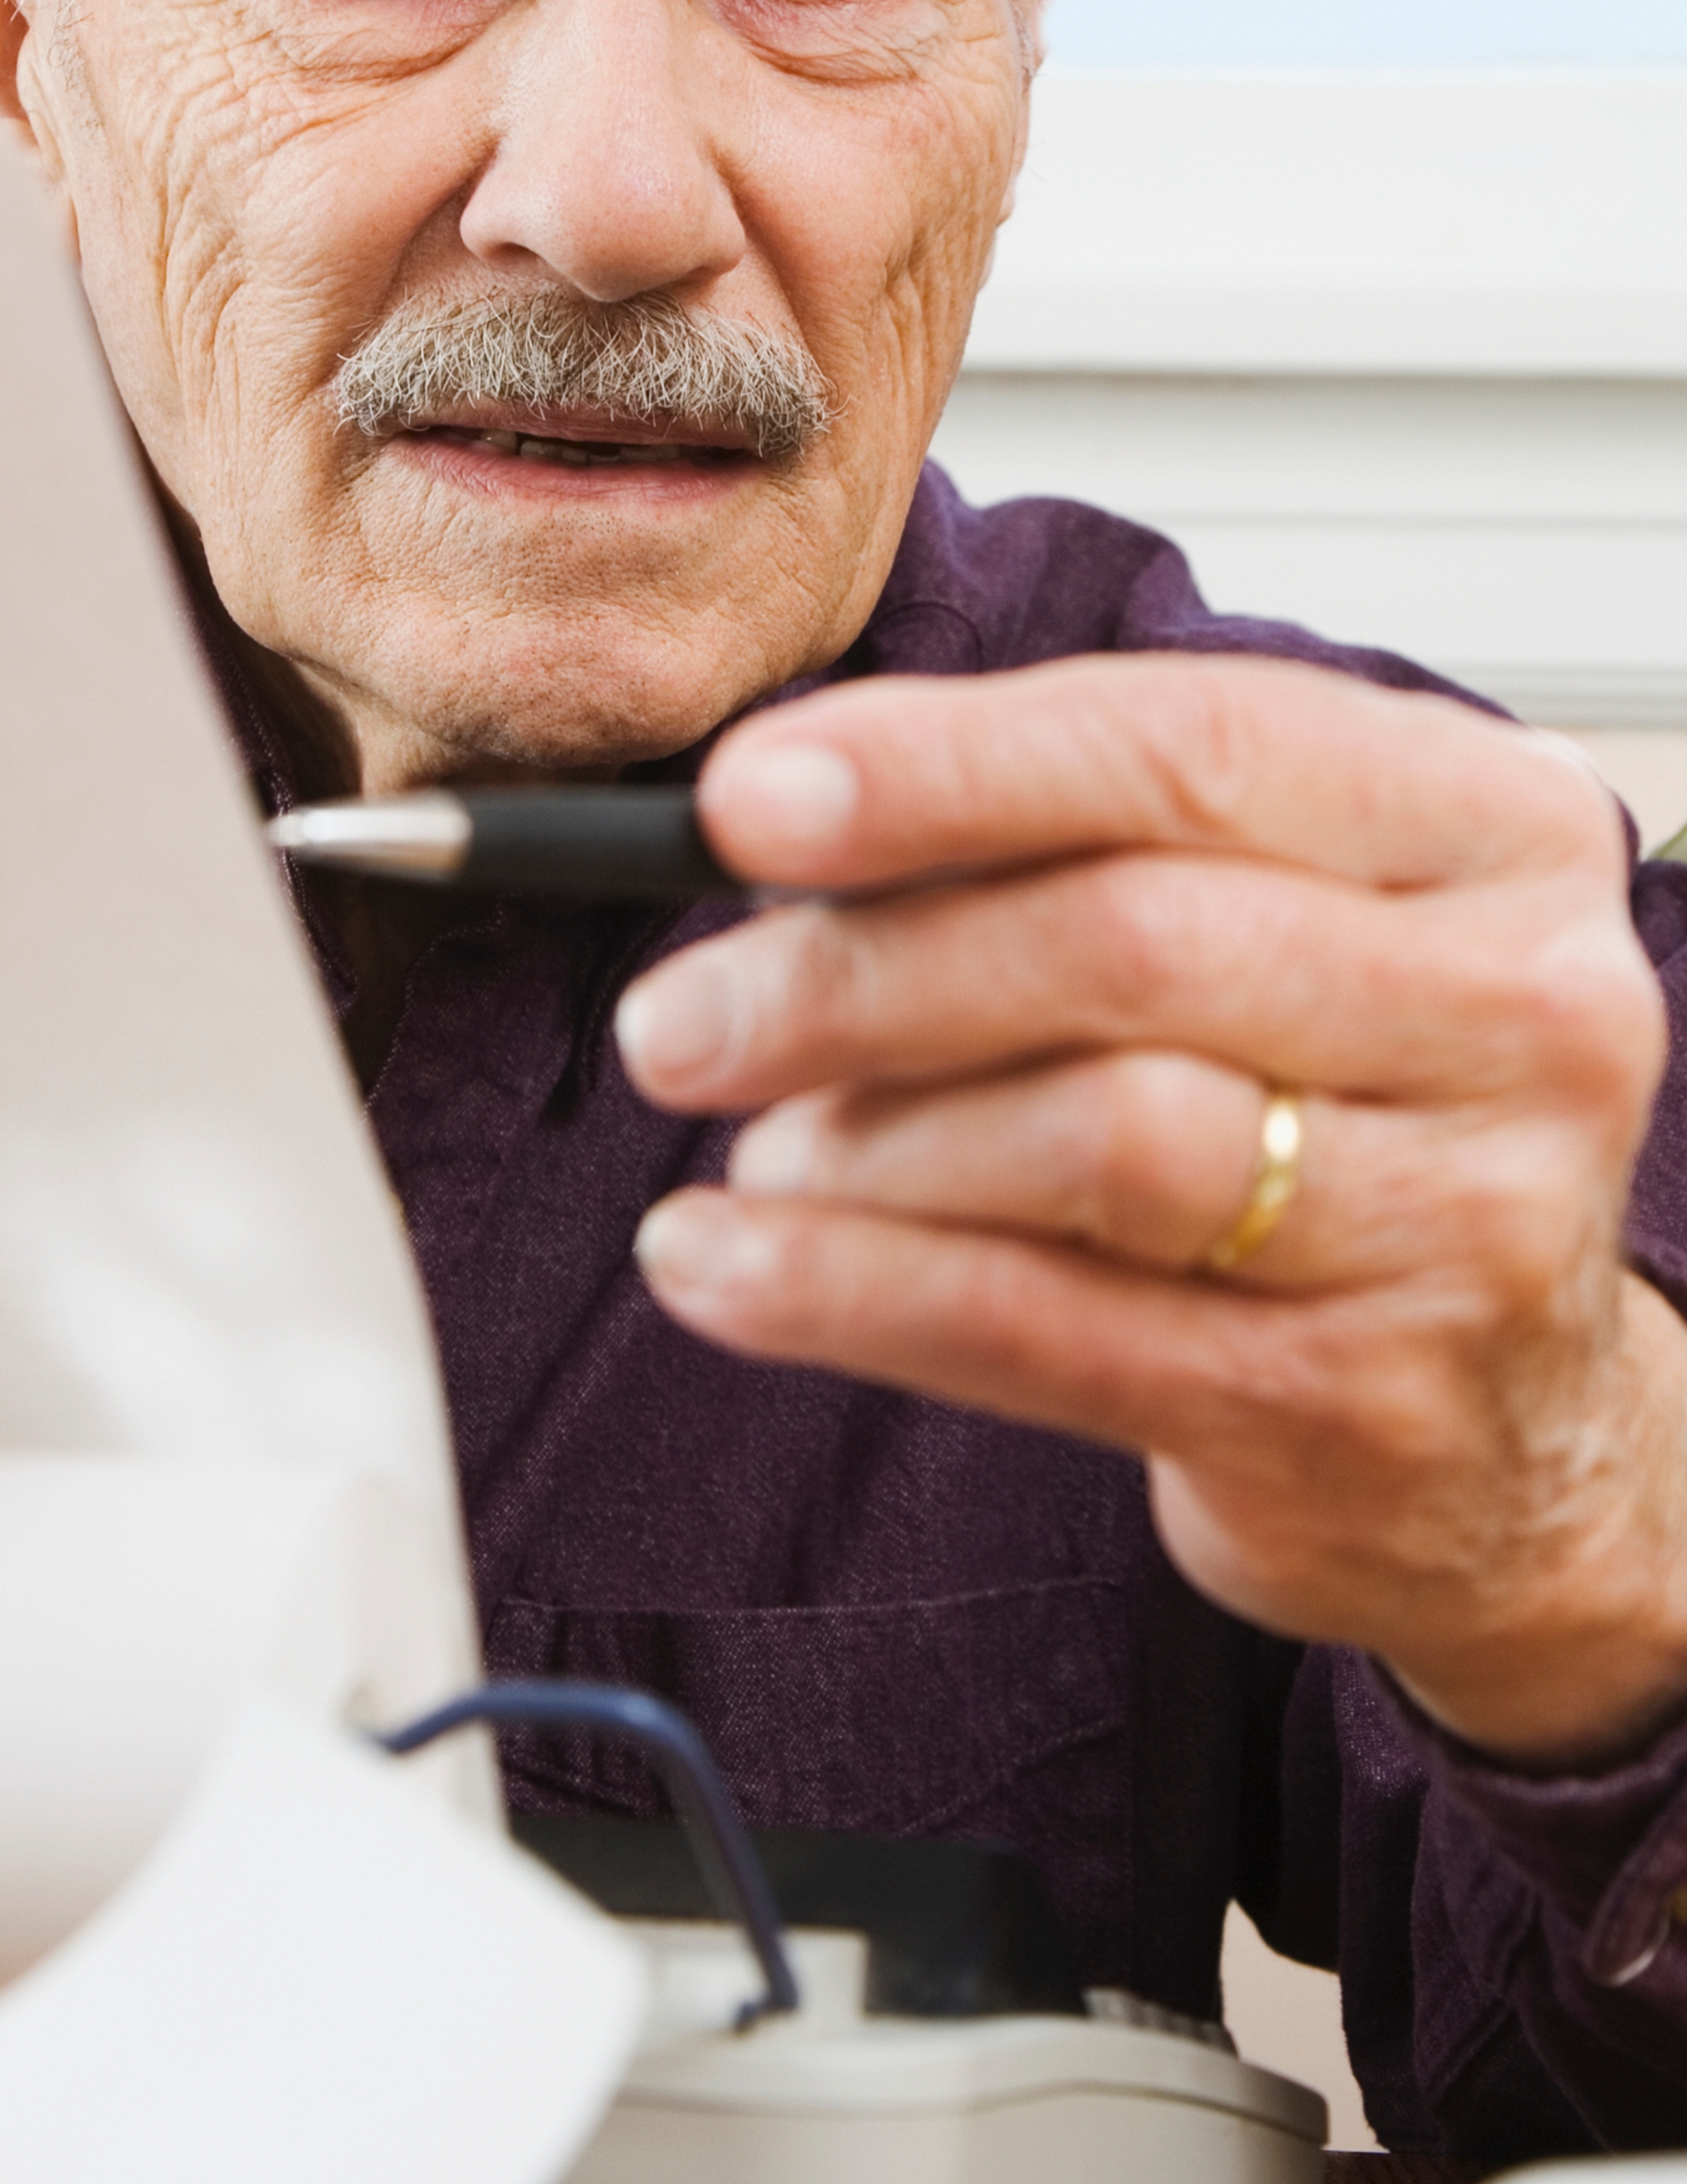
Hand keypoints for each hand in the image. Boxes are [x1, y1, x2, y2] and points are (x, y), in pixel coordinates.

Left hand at [616, 657, 1686, 1765]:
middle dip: (854, 980)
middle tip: (674, 1025)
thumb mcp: (1239, 930)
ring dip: (859, 1150)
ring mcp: (1465, 1220)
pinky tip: (712, 1267)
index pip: (1187, 749)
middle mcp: (1522, 1010)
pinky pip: (1042, 1329)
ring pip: (1091, 1139)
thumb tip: (765, 819)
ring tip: (753, 1160)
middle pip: (1127, 947)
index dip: (942, 768)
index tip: (740, 801)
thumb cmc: (1319, 1114)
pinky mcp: (1356, 1402)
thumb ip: (1045, 848)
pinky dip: (840, 1292)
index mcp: (1489, 828)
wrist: (1492, 1421)